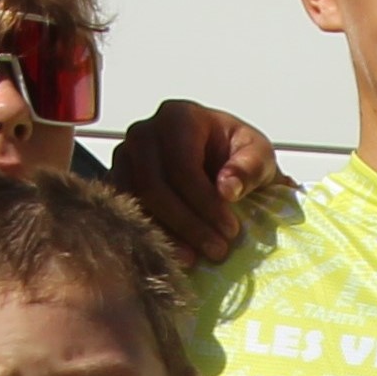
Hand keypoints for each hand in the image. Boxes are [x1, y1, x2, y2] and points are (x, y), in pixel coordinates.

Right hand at [110, 98, 288, 261]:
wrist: (220, 162)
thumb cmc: (237, 155)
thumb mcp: (258, 155)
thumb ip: (249, 167)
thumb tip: (227, 189)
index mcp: (177, 117)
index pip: (182, 165)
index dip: (205, 202)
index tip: (231, 230)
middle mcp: (144, 134)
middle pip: (154, 186)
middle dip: (187, 224)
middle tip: (218, 250)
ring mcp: (125, 159)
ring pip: (136, 203)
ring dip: (167, 236)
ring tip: (198, 258)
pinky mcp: (118, 184)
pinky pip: (125, 215)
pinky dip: (151, 238)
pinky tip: (176, 256)